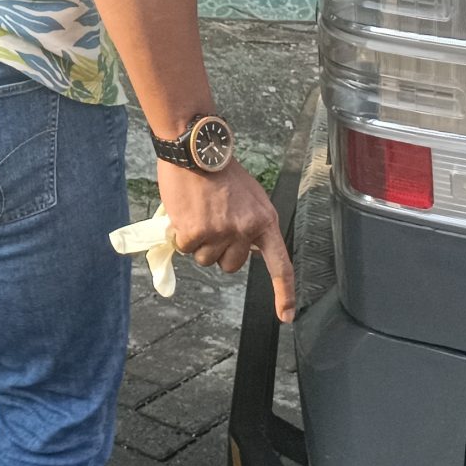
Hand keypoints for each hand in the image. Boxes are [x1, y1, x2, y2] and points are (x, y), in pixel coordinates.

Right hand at [155, 159, 294, 320]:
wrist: (196, 148)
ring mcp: (221, 231)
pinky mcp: (196, 230)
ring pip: (205, 259)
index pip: (280, 265)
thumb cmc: (220, 170)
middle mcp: (246, 230)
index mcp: (265, 221)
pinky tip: (184, 212)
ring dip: (197, 242)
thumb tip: (247, 250)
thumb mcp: (249, 197)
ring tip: (197, 213)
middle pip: (230, 265)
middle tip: (211, 223)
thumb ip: (251, 224)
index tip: (285, 316)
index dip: (283, 293)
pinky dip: (180, 234)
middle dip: (218, 251)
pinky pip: (184, 247)